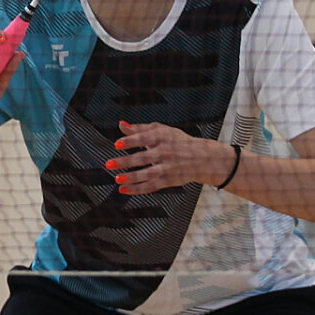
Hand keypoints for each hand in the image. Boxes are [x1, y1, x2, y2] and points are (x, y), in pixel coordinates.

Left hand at [105, 120, 231, 194]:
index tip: (117, 144)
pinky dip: (138, 189)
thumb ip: (140, 129)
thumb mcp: (162, 131)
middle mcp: (166, 152)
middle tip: (109, 164)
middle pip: (144, 157)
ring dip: (132, 177)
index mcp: (163, 137)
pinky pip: (152, 186)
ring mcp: (168, 167)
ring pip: (148, 174)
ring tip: (117, 179)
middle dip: (126, 161)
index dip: (131, 141)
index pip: (145, 138)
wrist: (204, 158)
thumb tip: (121, 125)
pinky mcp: (170, 180)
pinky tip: (124, 189)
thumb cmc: (178, 142)